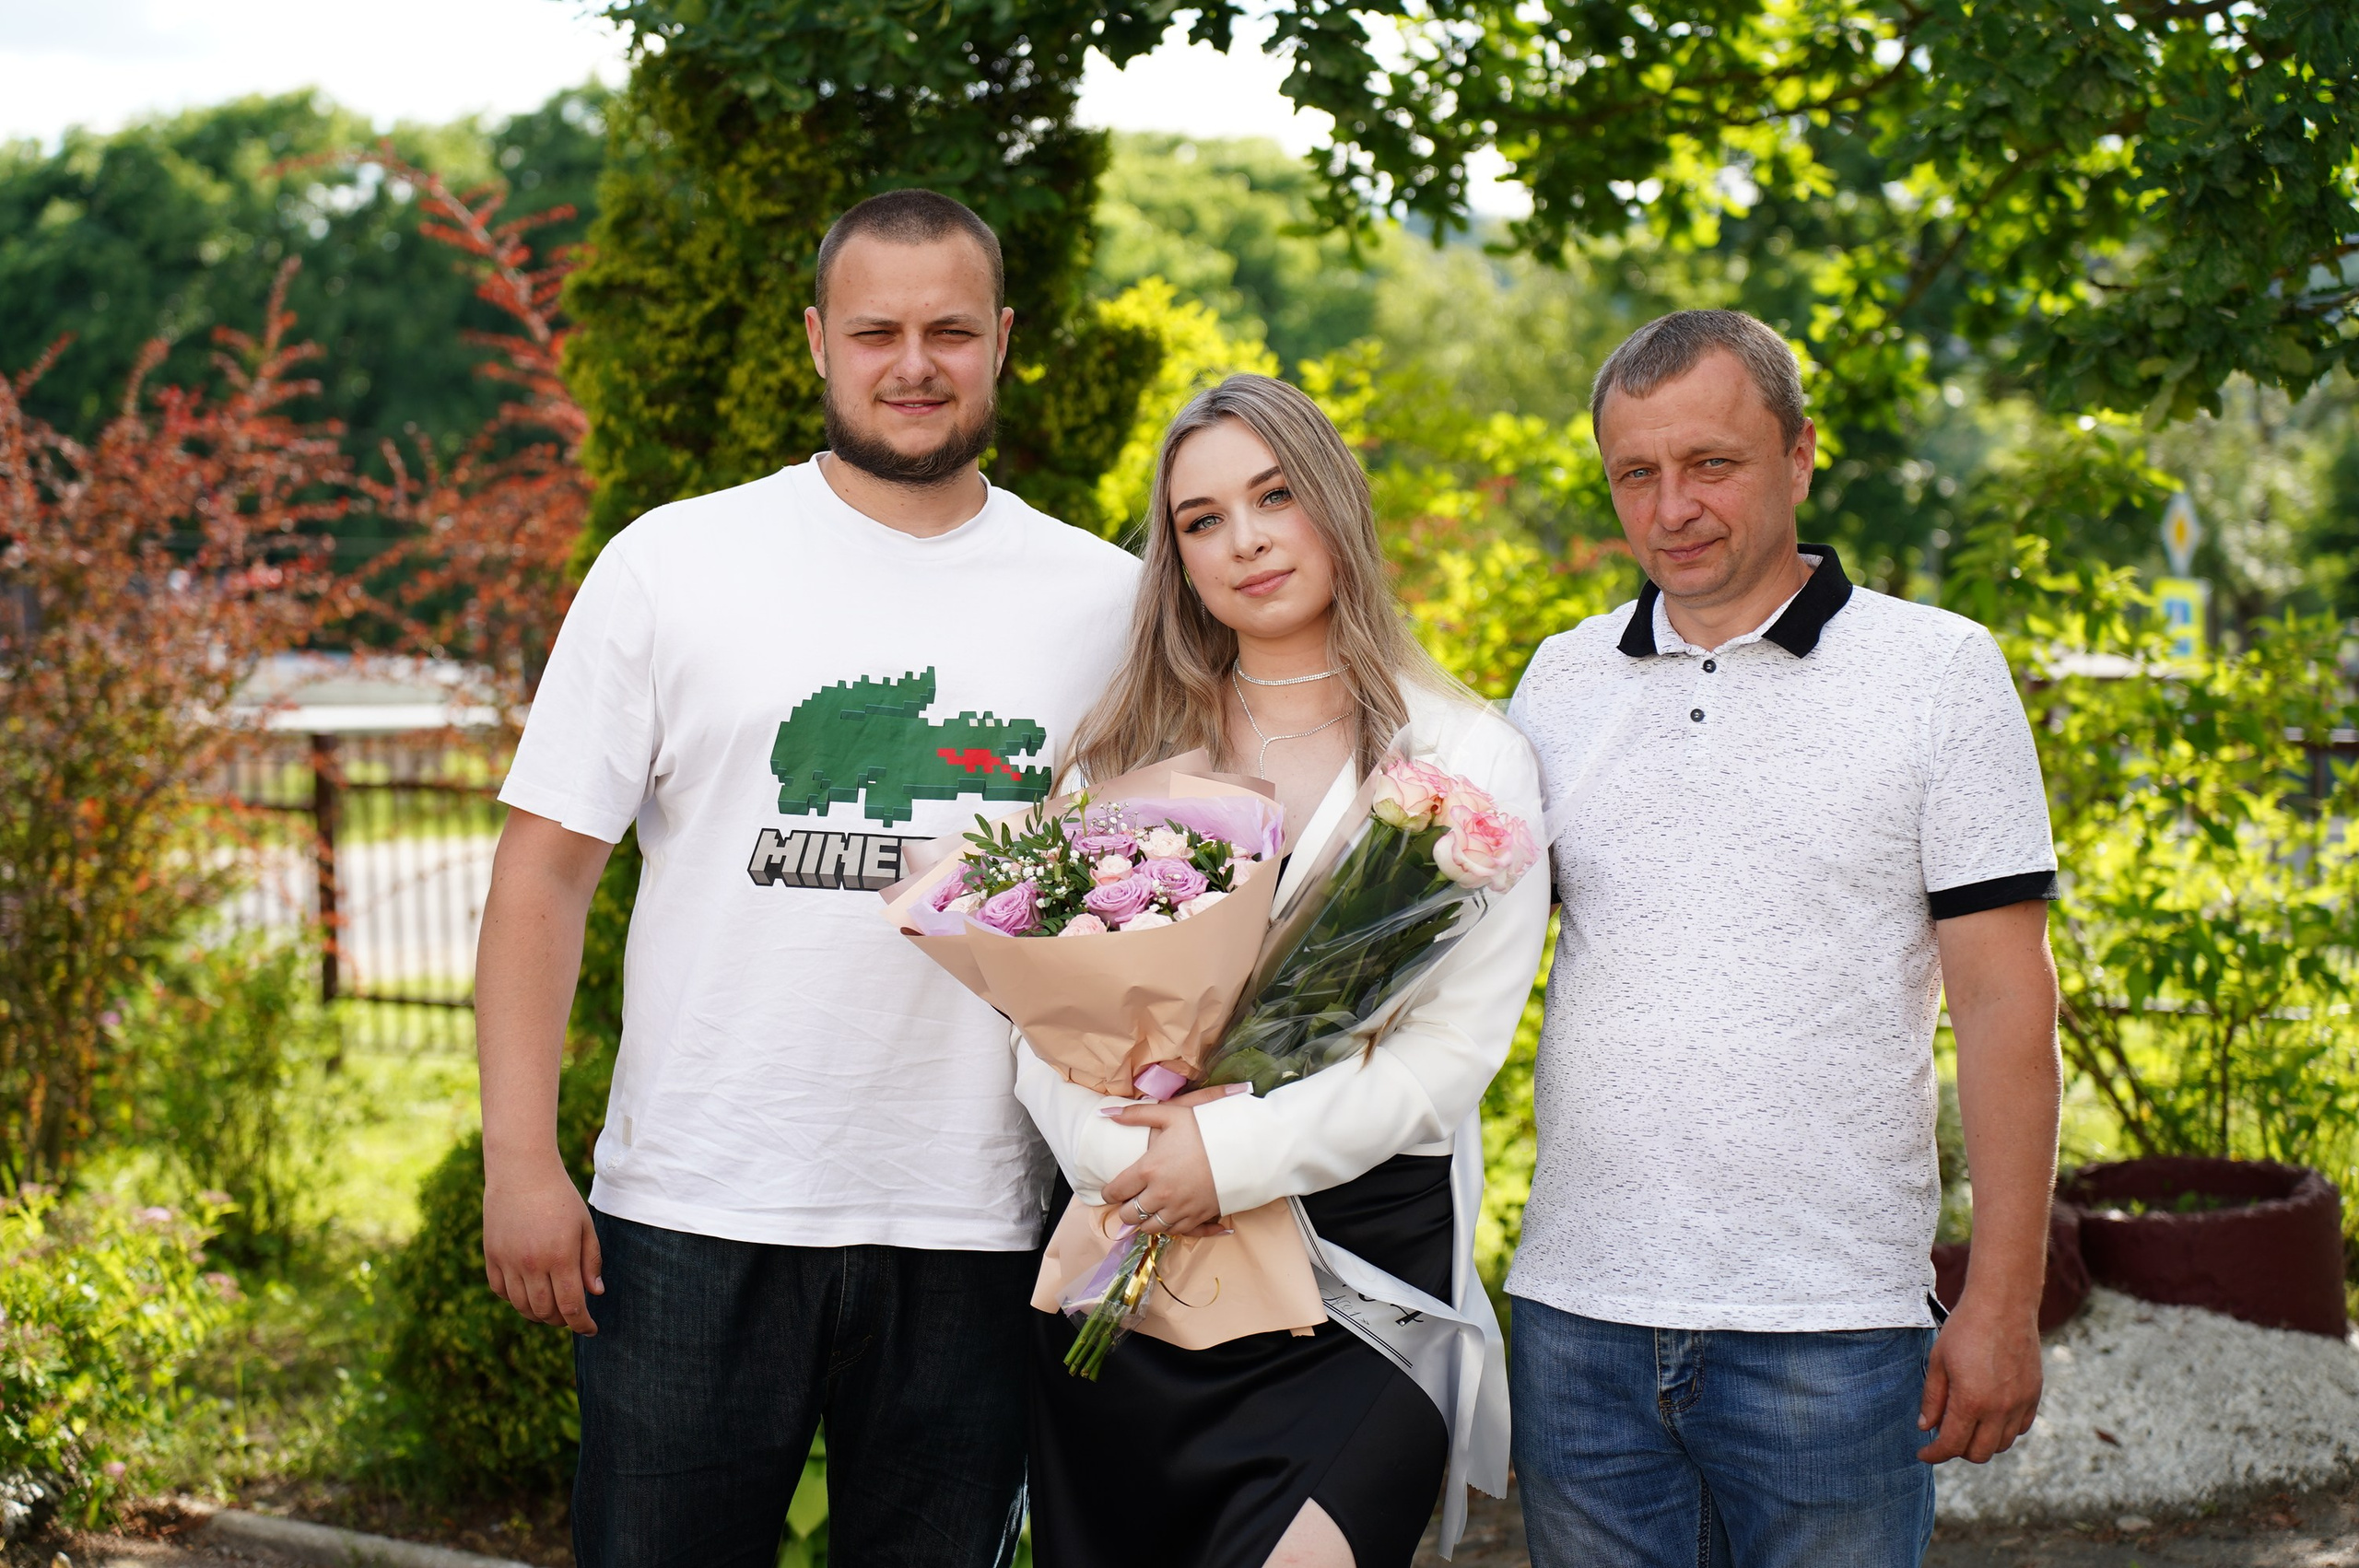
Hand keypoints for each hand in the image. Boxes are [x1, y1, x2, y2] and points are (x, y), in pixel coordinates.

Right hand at [483, 1155, 603, 1334]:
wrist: (522, 1172)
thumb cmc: (560, 1197)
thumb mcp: (585, 1226)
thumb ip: (591, 1261)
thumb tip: (594, 1294)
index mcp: (560, 1257)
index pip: (571, 1307)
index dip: (582, 1324)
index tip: (591, 1329)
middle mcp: (532, 1264)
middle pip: (545, 1311)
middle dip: (561, 1320)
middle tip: (571, 1316)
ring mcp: (508, 1261)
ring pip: (521, 1305)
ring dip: (538, 1313)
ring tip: (551, 1308)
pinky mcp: (491, 1255)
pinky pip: (500, 1291)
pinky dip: (515, 1299)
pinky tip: (527, 1292)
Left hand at [1098, 1085, 1247, 1238]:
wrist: (1242, 1147)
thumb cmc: (1205, 1128)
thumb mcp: (1171, 1115)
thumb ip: (1136, 1115)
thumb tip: (1106, 1114)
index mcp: (1148, 1170)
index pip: (1116, 1191)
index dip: (1109, 1193)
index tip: (1110, 1190)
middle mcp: (1160, 1194)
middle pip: (1129, 1215)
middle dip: (1125, 1210)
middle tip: (1129, 1201)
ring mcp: (1179, 1209)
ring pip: (1150, 1228)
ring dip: (1145, 1221)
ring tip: (1147, 1210)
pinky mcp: (1197, 1217)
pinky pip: (1175, 1232)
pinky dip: (1169, 1227)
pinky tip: (1169, 1218)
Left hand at [1917, 1294, 2042, 1462]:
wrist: (2003, 1305)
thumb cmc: (1965, 1329)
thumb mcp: (1938, 1361)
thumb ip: (1932, 1399)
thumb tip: (1926, 1427)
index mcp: (1971, 1401)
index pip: (1951, 1445)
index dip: (1934, 1454)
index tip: (1923, 1453)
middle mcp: (1999, 1409)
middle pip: (1979, 1454)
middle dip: (1958, 1451)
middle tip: (1944, 1436)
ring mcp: (2020, 1404)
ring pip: (2001, 1444)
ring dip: (1981, 1442)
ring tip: (1966, 1424)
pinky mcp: (2034, 1395)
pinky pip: (2020, 1428)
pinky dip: (2003, 1430)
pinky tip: (1989, 1415)